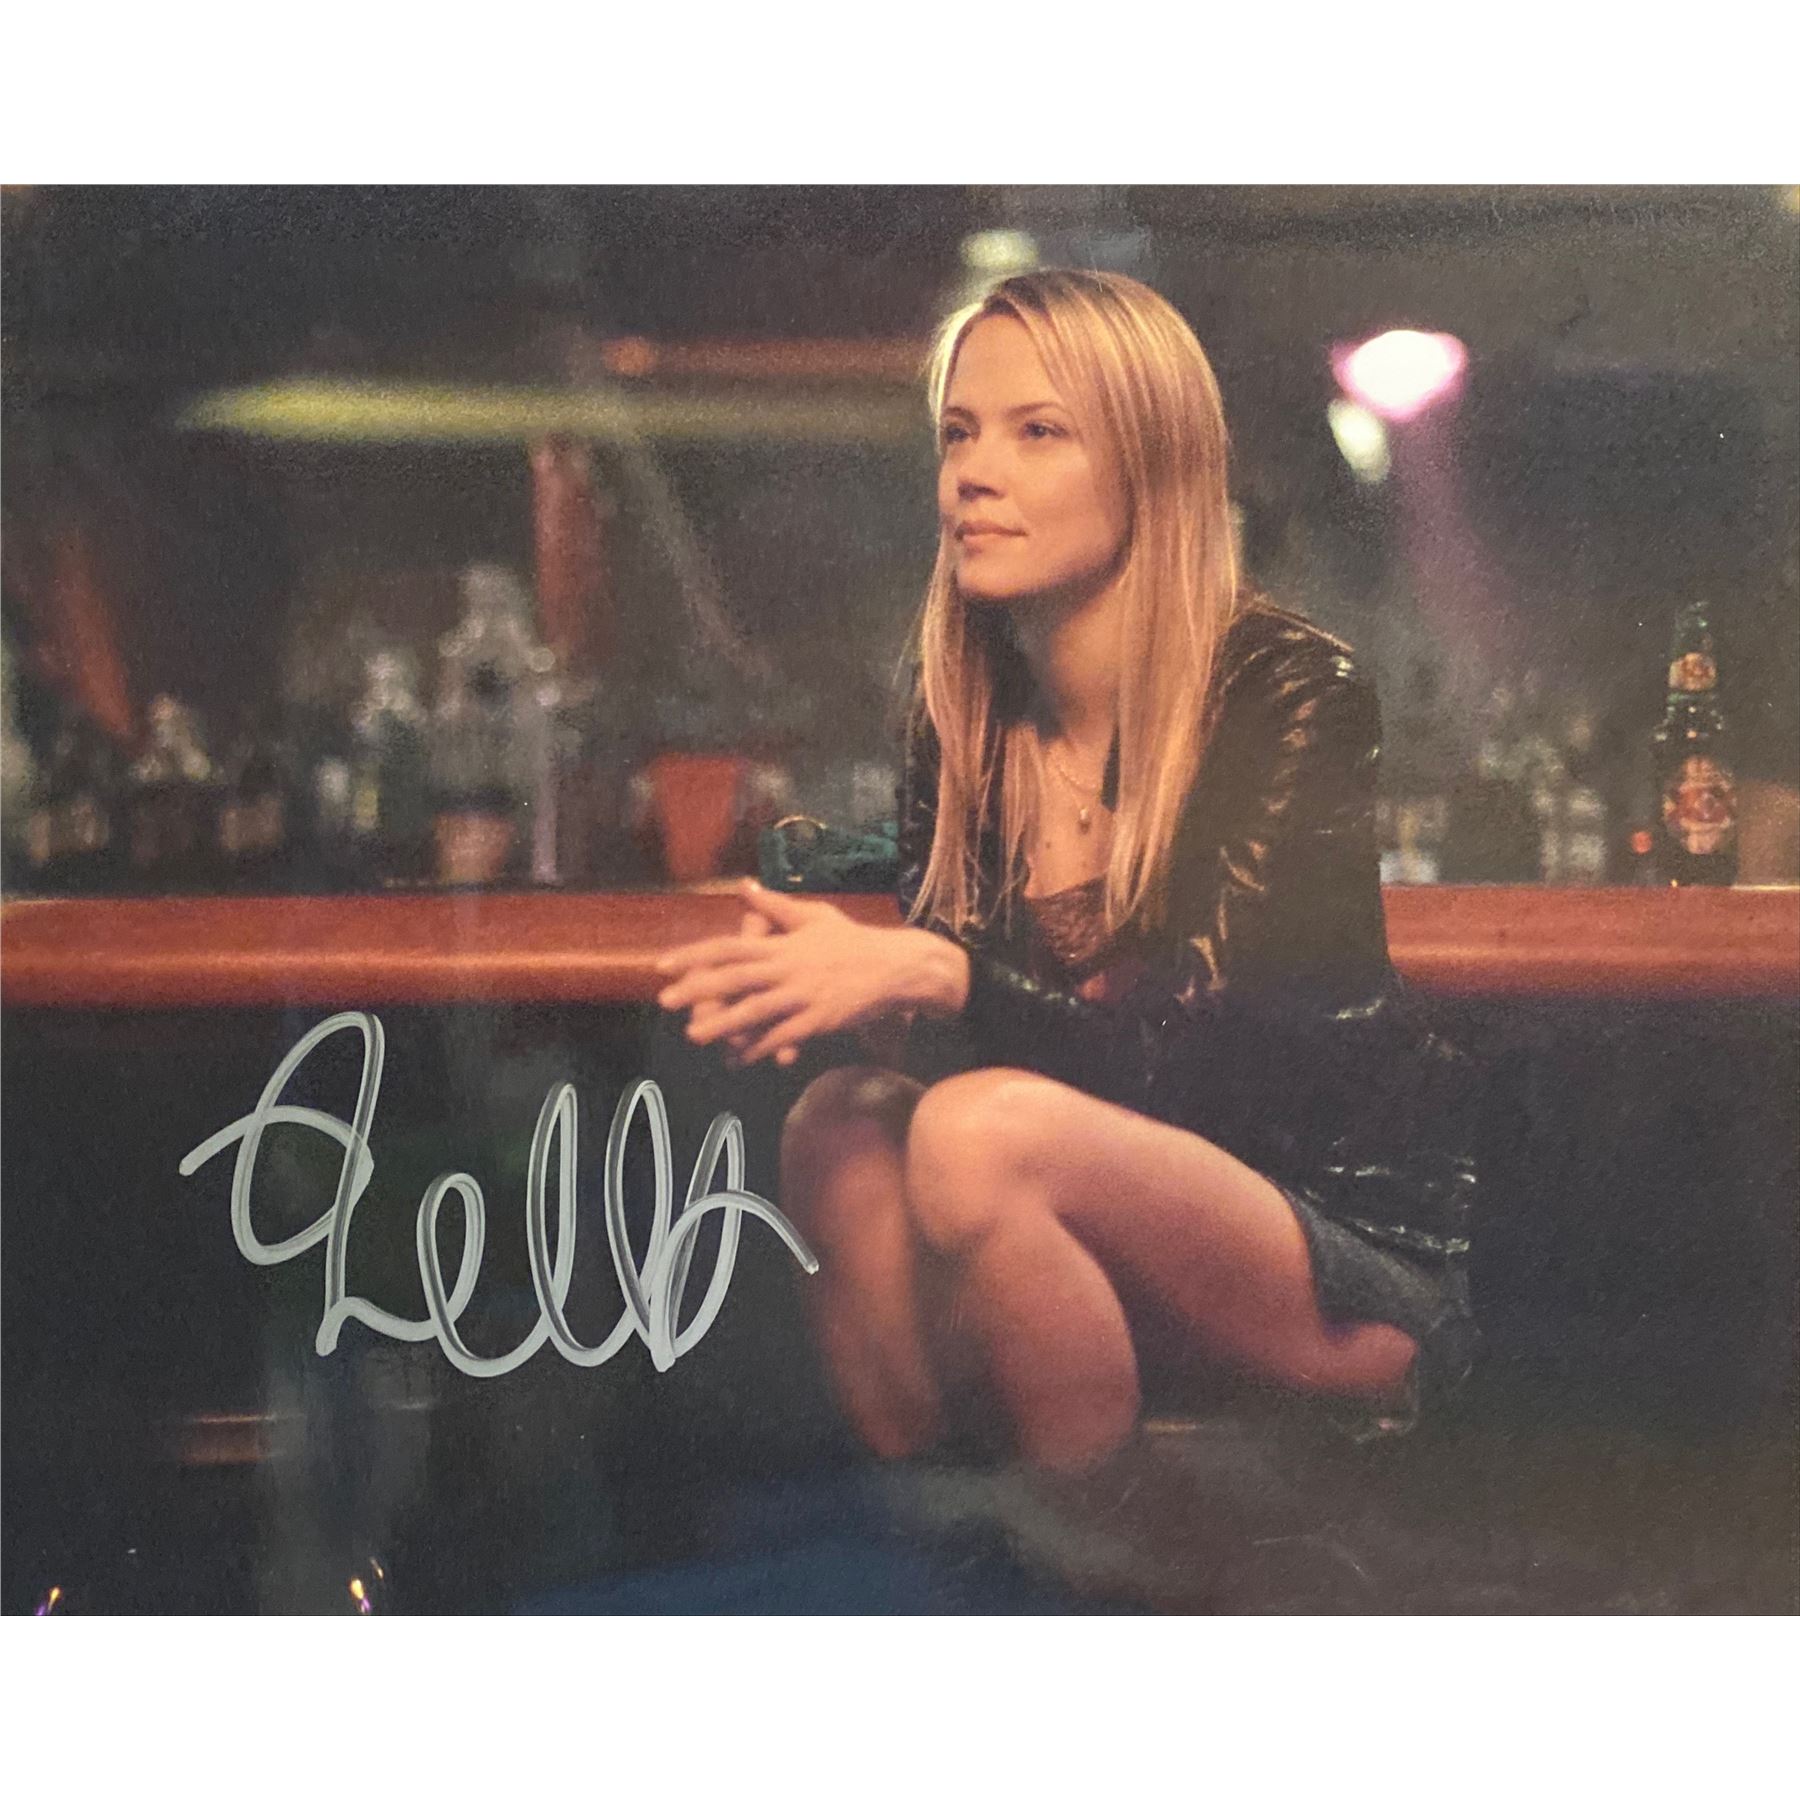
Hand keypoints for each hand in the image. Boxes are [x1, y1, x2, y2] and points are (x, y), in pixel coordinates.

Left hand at [656, 879, 964, 1066]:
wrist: (896, 967)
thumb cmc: (854, 940)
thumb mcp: (815, 916)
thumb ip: (776, 905)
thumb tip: (745, 885)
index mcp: (782, 944)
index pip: (728, 947)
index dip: (694, 955)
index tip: (664, 965)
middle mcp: (788, 968)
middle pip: (734, 978)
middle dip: (697, 989)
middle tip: (665, 1001)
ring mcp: (804, 996)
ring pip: (756, 1011)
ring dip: (723, 1024)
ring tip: (694, 1035)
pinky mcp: (820, 1020)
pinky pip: (785, 1036)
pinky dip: (761, 1049)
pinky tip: (740, 1060)